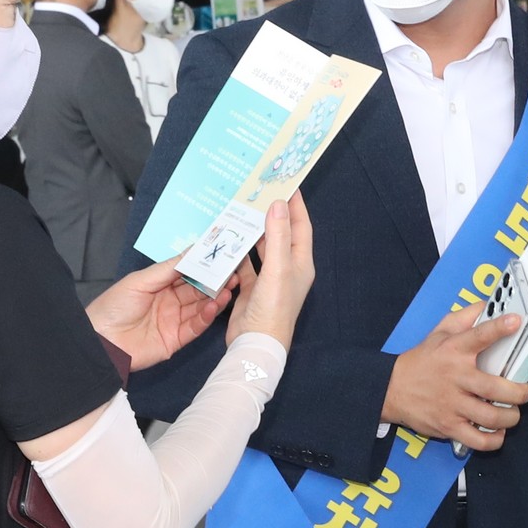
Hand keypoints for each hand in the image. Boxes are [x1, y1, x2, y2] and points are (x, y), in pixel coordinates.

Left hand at [85, 258, 231, 371]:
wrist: (100, 342)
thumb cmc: (113, 307)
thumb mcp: (140, 281)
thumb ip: (168, 269)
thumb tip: (193, 251)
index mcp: (160, 285)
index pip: (187, 273)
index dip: (204, 266)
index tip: (222, 256)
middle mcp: (169, 302)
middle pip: (198, 290)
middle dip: (215, 281)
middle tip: (233, 272)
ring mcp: (174, 321)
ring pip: (200, 307)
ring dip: (215, 298)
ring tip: (229, 288)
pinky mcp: (176, 340)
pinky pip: (196, 327)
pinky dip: (207, 317)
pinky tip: (214, 306)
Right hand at [228, 198, 315, 346]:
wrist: (255, 343)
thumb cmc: (273, 308)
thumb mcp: (277, 268)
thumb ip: (277, 236)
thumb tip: (278, 204)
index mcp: (300, 263)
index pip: (300, 226)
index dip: (295, 205)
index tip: (286, 184)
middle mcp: (286, 269)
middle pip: (280, 235)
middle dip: (271, 215)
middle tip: (258, 194)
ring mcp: (268, 280)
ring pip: (261, 249)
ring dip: (252, 232)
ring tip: (240, 211)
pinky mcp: (251, 289)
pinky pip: (244, 265)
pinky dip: (237, 254)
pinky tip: (227, 241)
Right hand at [382, 304, 527, 451]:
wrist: (390, 389)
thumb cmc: (420, 361)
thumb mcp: (438, 333)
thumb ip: (463, 318)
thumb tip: (486, 305)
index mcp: (453, 351)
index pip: (479, 336)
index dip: (499, 328)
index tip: (516, 321)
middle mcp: (455, 378)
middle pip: (494, 389)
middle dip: (519, 393)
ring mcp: (452, 405)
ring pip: (490, 418)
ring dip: (510, 418)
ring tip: (514, 413)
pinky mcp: (448, 427)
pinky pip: (477, 440)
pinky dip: (494, 440)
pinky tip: (498, 433)